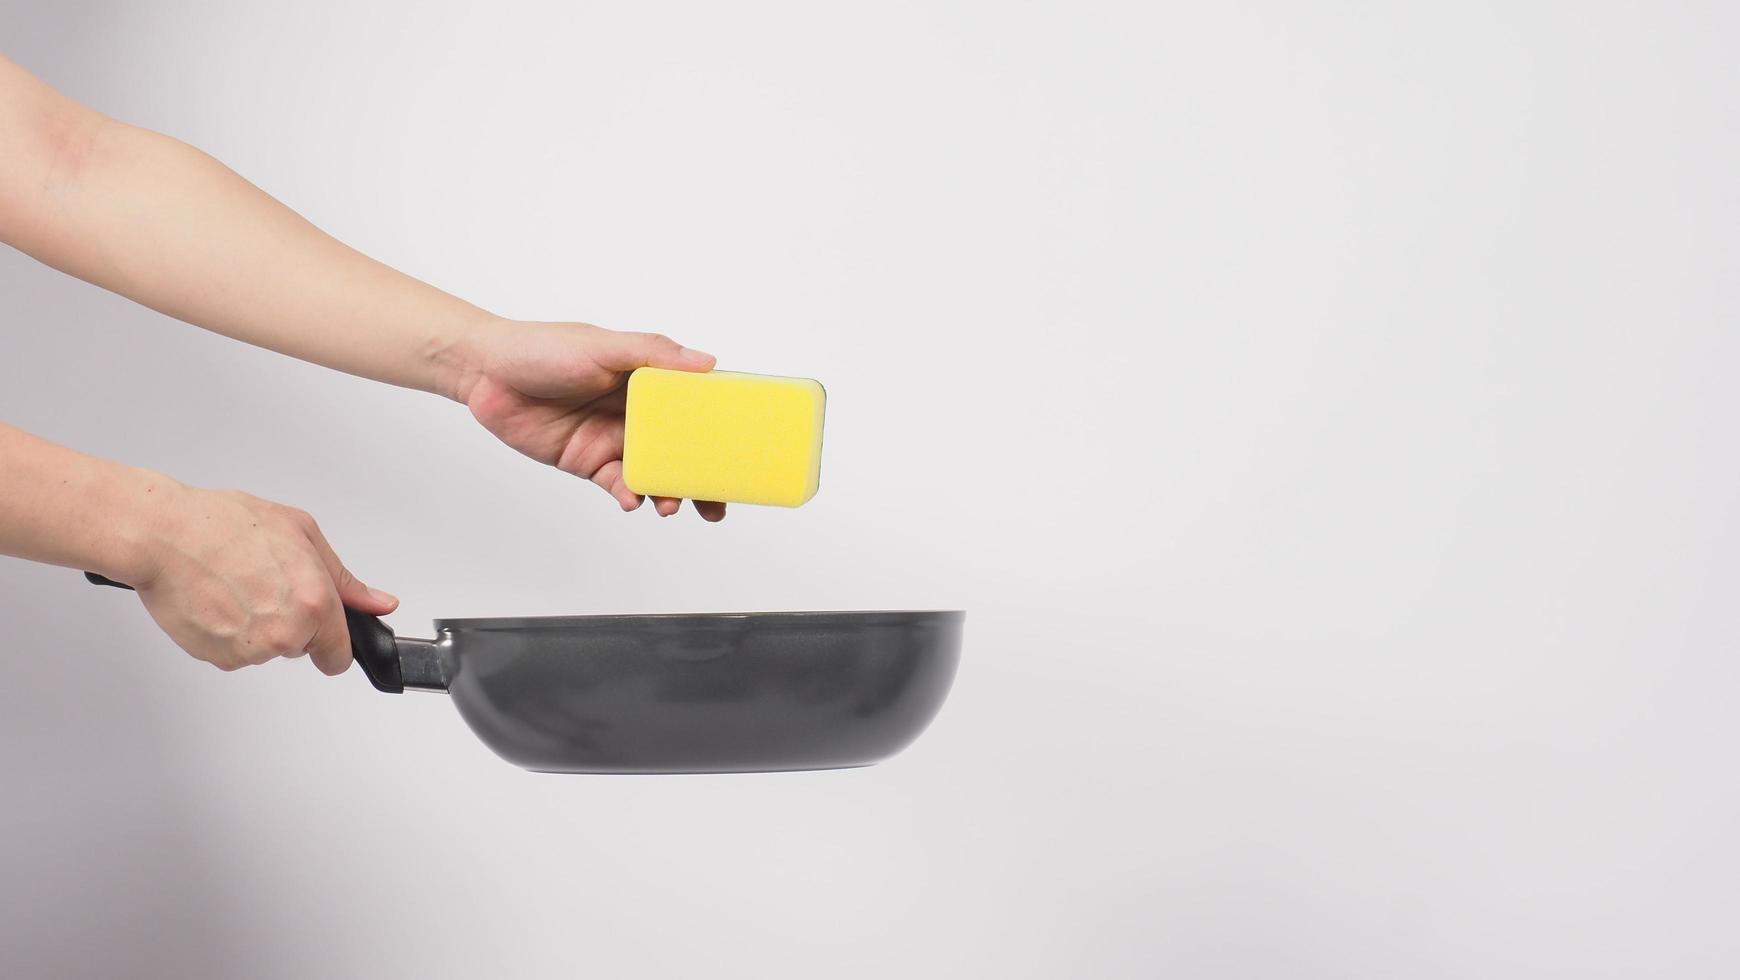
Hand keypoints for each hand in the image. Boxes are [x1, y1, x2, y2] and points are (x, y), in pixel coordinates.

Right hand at [125, 485, 397, 673]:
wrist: (163, 536)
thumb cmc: (224, 526)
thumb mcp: (302, 534)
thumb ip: (345, 581)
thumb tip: (378, 603)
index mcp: (315, 604)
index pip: (339, 655)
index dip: (332, 642)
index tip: (323, 633)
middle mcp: (285, 633)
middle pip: (300, 647)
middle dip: (291, 621)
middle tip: (265, 582)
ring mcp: (248, 650)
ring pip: (265, 649)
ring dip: (256, 625)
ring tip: (236, 585)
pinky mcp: (215, 657)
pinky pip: (234, 652)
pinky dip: (228, 632)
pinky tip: (217, 599)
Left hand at [452, 318, 727, 520]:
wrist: (485, 374)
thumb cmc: (542, 347)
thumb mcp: (602, 346)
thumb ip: (653, 354)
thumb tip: (708, 362)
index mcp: (649, 380)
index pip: (697, 406)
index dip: (722, 430)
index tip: (746, 453)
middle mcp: (637, 411)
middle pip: (682, 450)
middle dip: (703, 478)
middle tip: (718, 503)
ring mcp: (614, 438)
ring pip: (655, 473)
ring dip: (670, 493)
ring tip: (674, 506)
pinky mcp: (589, 462)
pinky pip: (619, 485)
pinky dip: (630, 496)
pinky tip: (633, 500)